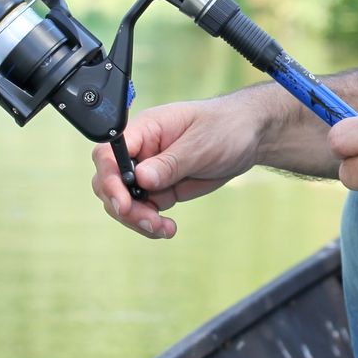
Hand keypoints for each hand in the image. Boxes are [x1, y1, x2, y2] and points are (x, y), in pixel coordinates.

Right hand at [88, 94, 268, 240]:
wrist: (248, 138)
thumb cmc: (224, 128)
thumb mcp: (200, 144)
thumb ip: (170, 163)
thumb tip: (141, 178)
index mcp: (144, 130)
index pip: (109, 153)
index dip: (109, 178)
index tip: (123, 203)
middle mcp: (140, 152)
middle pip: (109, 182)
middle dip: (124, 206)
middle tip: (150, 221)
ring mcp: (148, 172)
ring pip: (124, 202)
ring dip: (138, 220)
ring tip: (164, 228)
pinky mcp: (160, 189)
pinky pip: (144, 211)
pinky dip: (150, 224)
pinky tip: (168, 229)